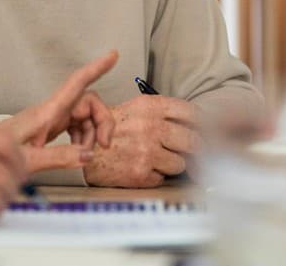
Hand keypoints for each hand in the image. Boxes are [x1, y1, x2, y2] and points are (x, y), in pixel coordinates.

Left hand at [2, 50, 117, 172]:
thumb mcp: (29, 160)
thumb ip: (60, 157)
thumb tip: (90, 155)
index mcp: (47, 111)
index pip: (76, 83)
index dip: (96, 68)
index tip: (112, 56)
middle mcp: (51, 110)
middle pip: (89, 102)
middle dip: (103, 120)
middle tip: (104, 145)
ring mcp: (51, 118)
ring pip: (84, 116)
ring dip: (92, 134)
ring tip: (86, 155)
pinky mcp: (49, 127)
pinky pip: (75, 126)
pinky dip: (83, 139)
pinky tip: (77, 152)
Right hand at [83, 95, 200, 187]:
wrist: (83, 150)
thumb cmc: (109, 129)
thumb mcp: (134, 108)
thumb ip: (162, 112)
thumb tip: (195, 121)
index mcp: (148, 107)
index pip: (190, 112)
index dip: (201, 122)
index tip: (202, 129)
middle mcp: (149, 127)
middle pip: (193, 141)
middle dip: (194, 147)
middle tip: (190, 150)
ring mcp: (146, 152)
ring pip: (181, 163)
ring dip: (173, 164)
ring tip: (158, 159)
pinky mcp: (141, 173)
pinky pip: (164, 178)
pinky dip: (157, 175)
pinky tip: (144, 168)